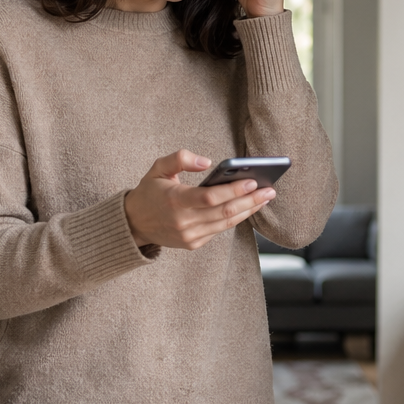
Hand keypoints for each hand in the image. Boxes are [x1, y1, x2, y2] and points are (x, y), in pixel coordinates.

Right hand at [123, 150, 275, 250]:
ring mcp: (190, 236)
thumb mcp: (158, 168)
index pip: (210, 197)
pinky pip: (220, 229)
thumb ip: (180, 159)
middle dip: (251, 201)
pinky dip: (236, 218)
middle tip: (270, 190)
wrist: (134, 224)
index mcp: (175, 201)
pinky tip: (248, 207)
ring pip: (226, 223)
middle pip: (225, 212)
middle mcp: (183, 222)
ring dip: (249, 210)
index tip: (253, 181)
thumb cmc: (149, 192)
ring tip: (265, 198)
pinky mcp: (194, 244)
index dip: (233, 190)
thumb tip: (207, 162)